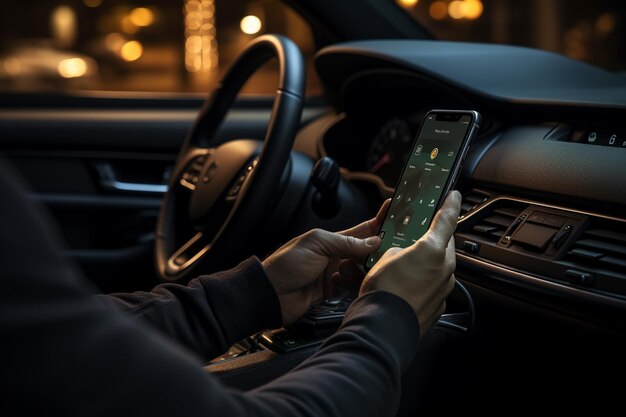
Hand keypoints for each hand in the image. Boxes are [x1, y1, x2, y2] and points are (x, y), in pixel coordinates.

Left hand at [262, 200, 389, 324]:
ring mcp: (335, 274)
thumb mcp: (316, 245)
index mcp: (332, 239)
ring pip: (362, 272)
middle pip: (367, 252)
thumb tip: (372, 242)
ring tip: (351, 274)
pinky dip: (355, 287)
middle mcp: (336, 255)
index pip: (363, 229)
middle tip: (389, 254)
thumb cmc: (285, 265)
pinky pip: (353, 288)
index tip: (396, 214)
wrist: (270, 294)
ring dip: (362, 273)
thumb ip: (345, 243)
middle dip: (377, 253)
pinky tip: (350, 287)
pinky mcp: (333, 292)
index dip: (380, 221)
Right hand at [360, 191, 461, 332]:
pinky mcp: (438, 306)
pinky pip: (432, 288)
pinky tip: (404, 288)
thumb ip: (398, 249)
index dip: (450, 204)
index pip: (447, 219)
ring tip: (402, 268)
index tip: (454, 196)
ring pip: (438, 268)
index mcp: (433, 250)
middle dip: (431, 240)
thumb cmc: (383, 292)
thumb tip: (401, 255)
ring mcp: (443, 290)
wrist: (384, 328)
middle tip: (416, 237)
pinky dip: (422, 284)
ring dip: (425, 264)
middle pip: (443, 245)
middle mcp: (445, 269)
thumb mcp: (383, 257)